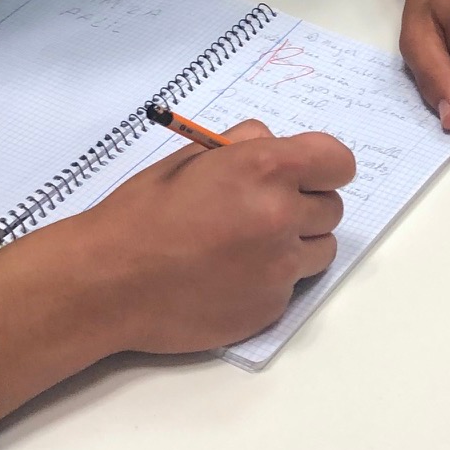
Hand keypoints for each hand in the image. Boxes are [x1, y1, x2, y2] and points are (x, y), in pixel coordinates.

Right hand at [0, 120, 354, 414]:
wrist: (110, 282)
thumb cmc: (143, 213)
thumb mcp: (191, 158)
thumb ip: (244, 144)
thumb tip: (272, 143)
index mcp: (266, 169)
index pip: (339, 162)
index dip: (324, 167)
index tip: (307, 174)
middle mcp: (282, 216)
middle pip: (331, 207)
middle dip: (304, 205)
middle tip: (261, 211)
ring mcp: (281, 268)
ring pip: (321, 250)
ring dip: (297, 244)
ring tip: (247, 245)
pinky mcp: (271, 307)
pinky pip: (293, 286)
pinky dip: (272, 279)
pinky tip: (231, 276)